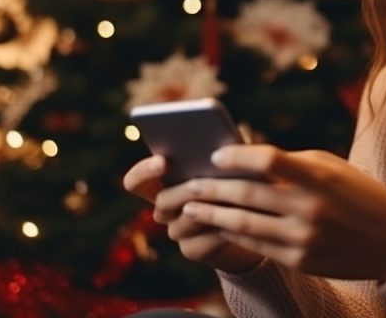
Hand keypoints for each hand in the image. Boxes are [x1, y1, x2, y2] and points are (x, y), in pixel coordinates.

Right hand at [123, 155, 263, 272]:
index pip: (136, 181)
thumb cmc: (237, 182)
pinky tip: (234, 223)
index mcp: (164, 183)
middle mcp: (164, 209)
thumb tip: (229, 137)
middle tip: (199, 183)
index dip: (144, 171)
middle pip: (162, 201)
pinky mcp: (192, 250)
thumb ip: (225, 149)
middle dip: (182, 192)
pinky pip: (200, 242)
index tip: (163, 161)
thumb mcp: (231, 164)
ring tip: (225, 200)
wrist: (250, 222)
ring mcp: (176, 231)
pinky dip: (218, 231)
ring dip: (205, 211)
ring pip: (181, 223)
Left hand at [162, 144, 385, 281]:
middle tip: (189, 183)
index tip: (215, 154)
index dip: (236, 155)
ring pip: (243, 224)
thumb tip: (246, 159)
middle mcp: (309, 207)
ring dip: (212, 215)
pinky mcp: (300, 260)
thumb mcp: (332, 167)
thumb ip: (292, 163)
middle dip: (211, 188)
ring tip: (192, 208)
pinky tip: (219, 226)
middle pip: (246, 194)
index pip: (267, 159)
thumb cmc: (358, 193)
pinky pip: (256, 245)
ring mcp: (303, 237)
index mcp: (318, 176)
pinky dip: (233, 234)